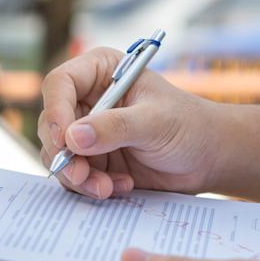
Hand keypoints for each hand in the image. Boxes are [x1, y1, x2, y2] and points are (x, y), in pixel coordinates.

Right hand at [37, 47, 224, 198]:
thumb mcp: (155, 122)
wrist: (208, 157)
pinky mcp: (94, 161)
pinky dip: (92, 187)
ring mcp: (89, 133)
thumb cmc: (189, 126)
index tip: (65, 141)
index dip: (55, 112)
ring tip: (108, 188)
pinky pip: (76, 177)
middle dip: (64, 155)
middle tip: (82, 176)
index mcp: (101, 72)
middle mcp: (88, 100)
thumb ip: (115, 127)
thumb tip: (73, 137)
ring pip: (60, 156)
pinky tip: (122, 186)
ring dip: (79, 177)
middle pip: (52, 125)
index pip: (59, 84)